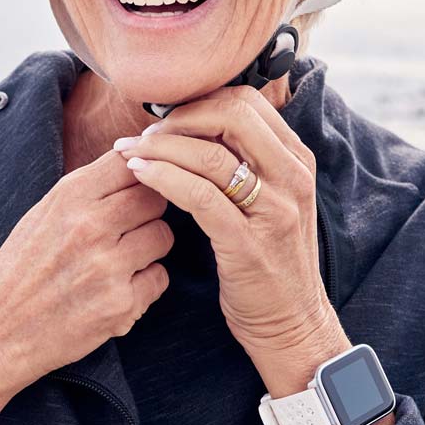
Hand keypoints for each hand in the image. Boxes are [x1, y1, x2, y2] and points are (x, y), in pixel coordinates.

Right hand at [0, 146, 175, 390]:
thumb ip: (88, 189)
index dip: (141, 172)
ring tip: (118, 260)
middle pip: (156, 197)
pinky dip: (143, 284)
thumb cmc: (20, 269)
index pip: (131, 162)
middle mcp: (91, 226)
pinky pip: (159, 278)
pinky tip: (114, 289)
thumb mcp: (43, 214)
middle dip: (147, 211)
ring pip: (163, 236)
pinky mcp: (121, 304)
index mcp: (68, 197)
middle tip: (126, 228)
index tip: (134, 186)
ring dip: (148, 247)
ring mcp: (108, 266)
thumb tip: (135, 159)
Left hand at [114, 85, 342, 366]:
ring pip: (210, 155)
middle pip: (231, 116)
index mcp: (296, 160)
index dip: (197, 102)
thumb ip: (243, 160)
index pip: (246, 102)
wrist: (291, 322)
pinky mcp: (250, 243)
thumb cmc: (266, 257)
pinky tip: (138, 175)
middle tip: (143, 135)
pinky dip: (163, 178)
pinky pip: (201, 196)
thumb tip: (192, 122)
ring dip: (159, 148)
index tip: (163, 118)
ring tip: (128, 153)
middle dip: (177, 119)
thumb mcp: (267, 199)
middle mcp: (293, 178)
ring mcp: (275, 211)